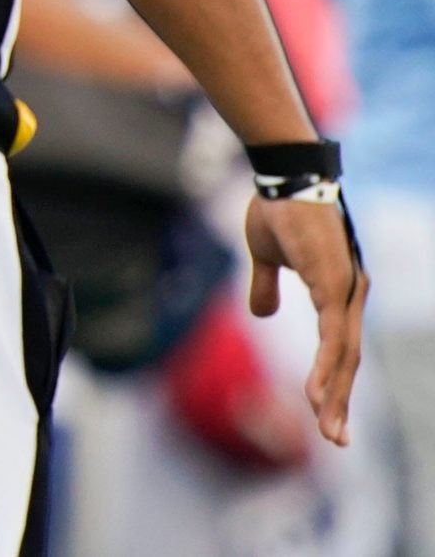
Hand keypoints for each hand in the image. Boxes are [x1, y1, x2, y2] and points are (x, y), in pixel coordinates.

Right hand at [245, 193, 367, 444]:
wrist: (283, 174)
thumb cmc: (276, 207)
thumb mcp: (265, 253)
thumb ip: (267, 284)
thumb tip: (263, 314)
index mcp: (337, 289)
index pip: (340, 346)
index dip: (334, 381)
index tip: (323, 414)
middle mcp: (350, 293)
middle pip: (349, 360)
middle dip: (340, 402)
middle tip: (335, 440)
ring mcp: (345, 289)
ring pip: (345, 355)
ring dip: (335, 394)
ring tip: (329, 429)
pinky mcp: (334, 284)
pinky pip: (333, 335)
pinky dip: (328, 367)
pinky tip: (320, 392)